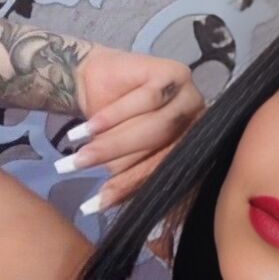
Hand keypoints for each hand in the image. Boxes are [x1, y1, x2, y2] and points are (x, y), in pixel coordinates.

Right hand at [54, 44, 206, 212]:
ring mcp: (191, 96)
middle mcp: (199, 124)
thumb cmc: (112, 126)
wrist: (98, 79)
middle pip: (162, 150)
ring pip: (154, 127)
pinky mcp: (176, 73)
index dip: (129, 188)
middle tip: (79, 167)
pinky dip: (115, 116)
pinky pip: (147, 100)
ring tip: (81, 151)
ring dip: (113, 142)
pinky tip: (91, 126)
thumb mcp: (121, 158)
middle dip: (118, 162)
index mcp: (191, 151)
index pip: (163, 174)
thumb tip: (104, 205)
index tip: (97, 203)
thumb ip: (126, 178)